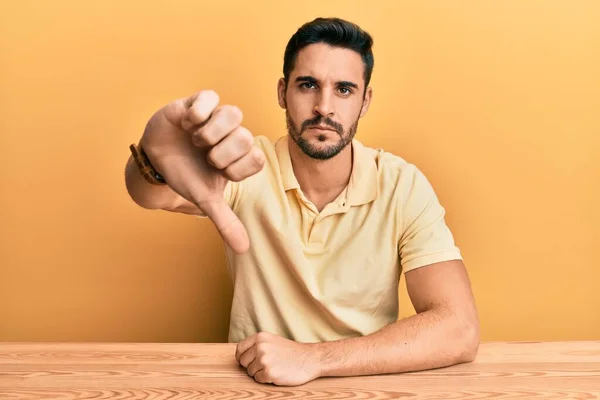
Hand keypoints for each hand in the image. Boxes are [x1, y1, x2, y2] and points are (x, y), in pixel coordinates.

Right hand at [141, 90, 264, 252]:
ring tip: (195, 139)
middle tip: (204, 156)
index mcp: (240, 156)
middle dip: (221, 153)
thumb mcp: (205, 199)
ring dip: (211, 132)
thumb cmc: (186, 175)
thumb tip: (244, 250)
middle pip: (245, 138)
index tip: (218, 173)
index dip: (236, 169)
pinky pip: (210, 97)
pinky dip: (199, 111)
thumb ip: (225, 221)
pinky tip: (187, 122)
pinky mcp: (198, 102)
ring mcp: (217, 117)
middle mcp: (233, 135)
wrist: (156, 159)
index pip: (257, 159)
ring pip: (233, 114)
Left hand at [235, 332, 321, 385]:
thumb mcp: (272, 340)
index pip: (240, 349)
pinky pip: (258, 379)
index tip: (246, 361)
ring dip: (260, 373)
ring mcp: (264, 360)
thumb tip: (241, 354)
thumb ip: (257, 345)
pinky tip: (276, 373)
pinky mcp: (269, 373)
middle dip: (251, 366)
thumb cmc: (291, 351)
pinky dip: (265, 379)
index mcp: (260, 337)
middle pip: (243, 362)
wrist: (309, 359)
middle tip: (265, 365)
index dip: (242, 357)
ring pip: (250, 372)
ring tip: (274, 367)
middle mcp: (260, 347)